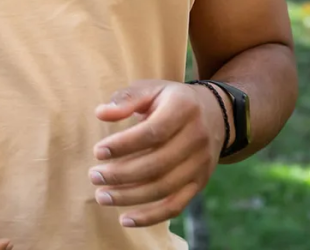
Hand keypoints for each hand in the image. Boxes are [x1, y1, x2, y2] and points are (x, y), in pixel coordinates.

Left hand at [90, 79, 224, 227]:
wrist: (215, 115)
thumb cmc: (171, 101)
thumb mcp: (152, 89)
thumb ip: (126, 99)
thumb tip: (101, 114)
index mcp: (183, 109)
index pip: (153, 132)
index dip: (124, 145)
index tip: (98, 152)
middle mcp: (196, 137)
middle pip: (157, 164)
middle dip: (121, 174)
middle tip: (94, 176)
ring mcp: (200, 164)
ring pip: (164, 188)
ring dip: (130, 196)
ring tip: (102, 196)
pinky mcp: (199, 183)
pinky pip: (176, 206)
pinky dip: (150, 217)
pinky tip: (125, 219)